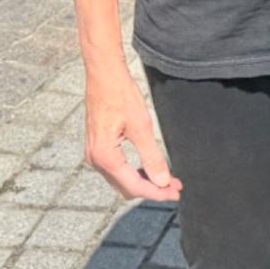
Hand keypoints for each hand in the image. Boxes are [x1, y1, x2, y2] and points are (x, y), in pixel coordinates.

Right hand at [83, 68, 181, 201]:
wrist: (103, 75)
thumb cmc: (121, 95)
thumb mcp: (141, 127)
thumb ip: (152, 157)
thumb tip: (163, 181)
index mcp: (105, 157)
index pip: (134, 186)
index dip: (157, 192)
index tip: (175, 193)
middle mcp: (95, 160)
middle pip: (126, 187)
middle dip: (151, 189)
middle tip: (175, 187)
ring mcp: (94, 154)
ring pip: (121, 180)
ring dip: (143, 182)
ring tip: (166, 179)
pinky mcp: (97, 147)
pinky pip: (116, 169)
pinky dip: (133, 173)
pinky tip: (149, 169)